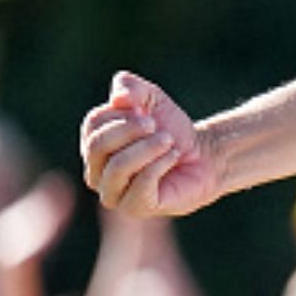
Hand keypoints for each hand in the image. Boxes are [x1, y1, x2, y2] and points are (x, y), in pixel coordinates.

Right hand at [79, 72, 219, 216]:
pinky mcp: (135, 208)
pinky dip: (160, 165)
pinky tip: (173, 156)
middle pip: (97, 146)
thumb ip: (132, 87)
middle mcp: (96, 171)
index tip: (147, 112)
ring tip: (168, 141)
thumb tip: (118, 97)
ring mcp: (113, 193)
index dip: (123, 113)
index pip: (93, 123)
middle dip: (131, 130)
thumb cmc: (171, 129)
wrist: (202, 154)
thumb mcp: (153, 99)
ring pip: (116, 169)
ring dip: (147, 149)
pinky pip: (139, 188)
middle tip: (157, 126)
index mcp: (94, 144)